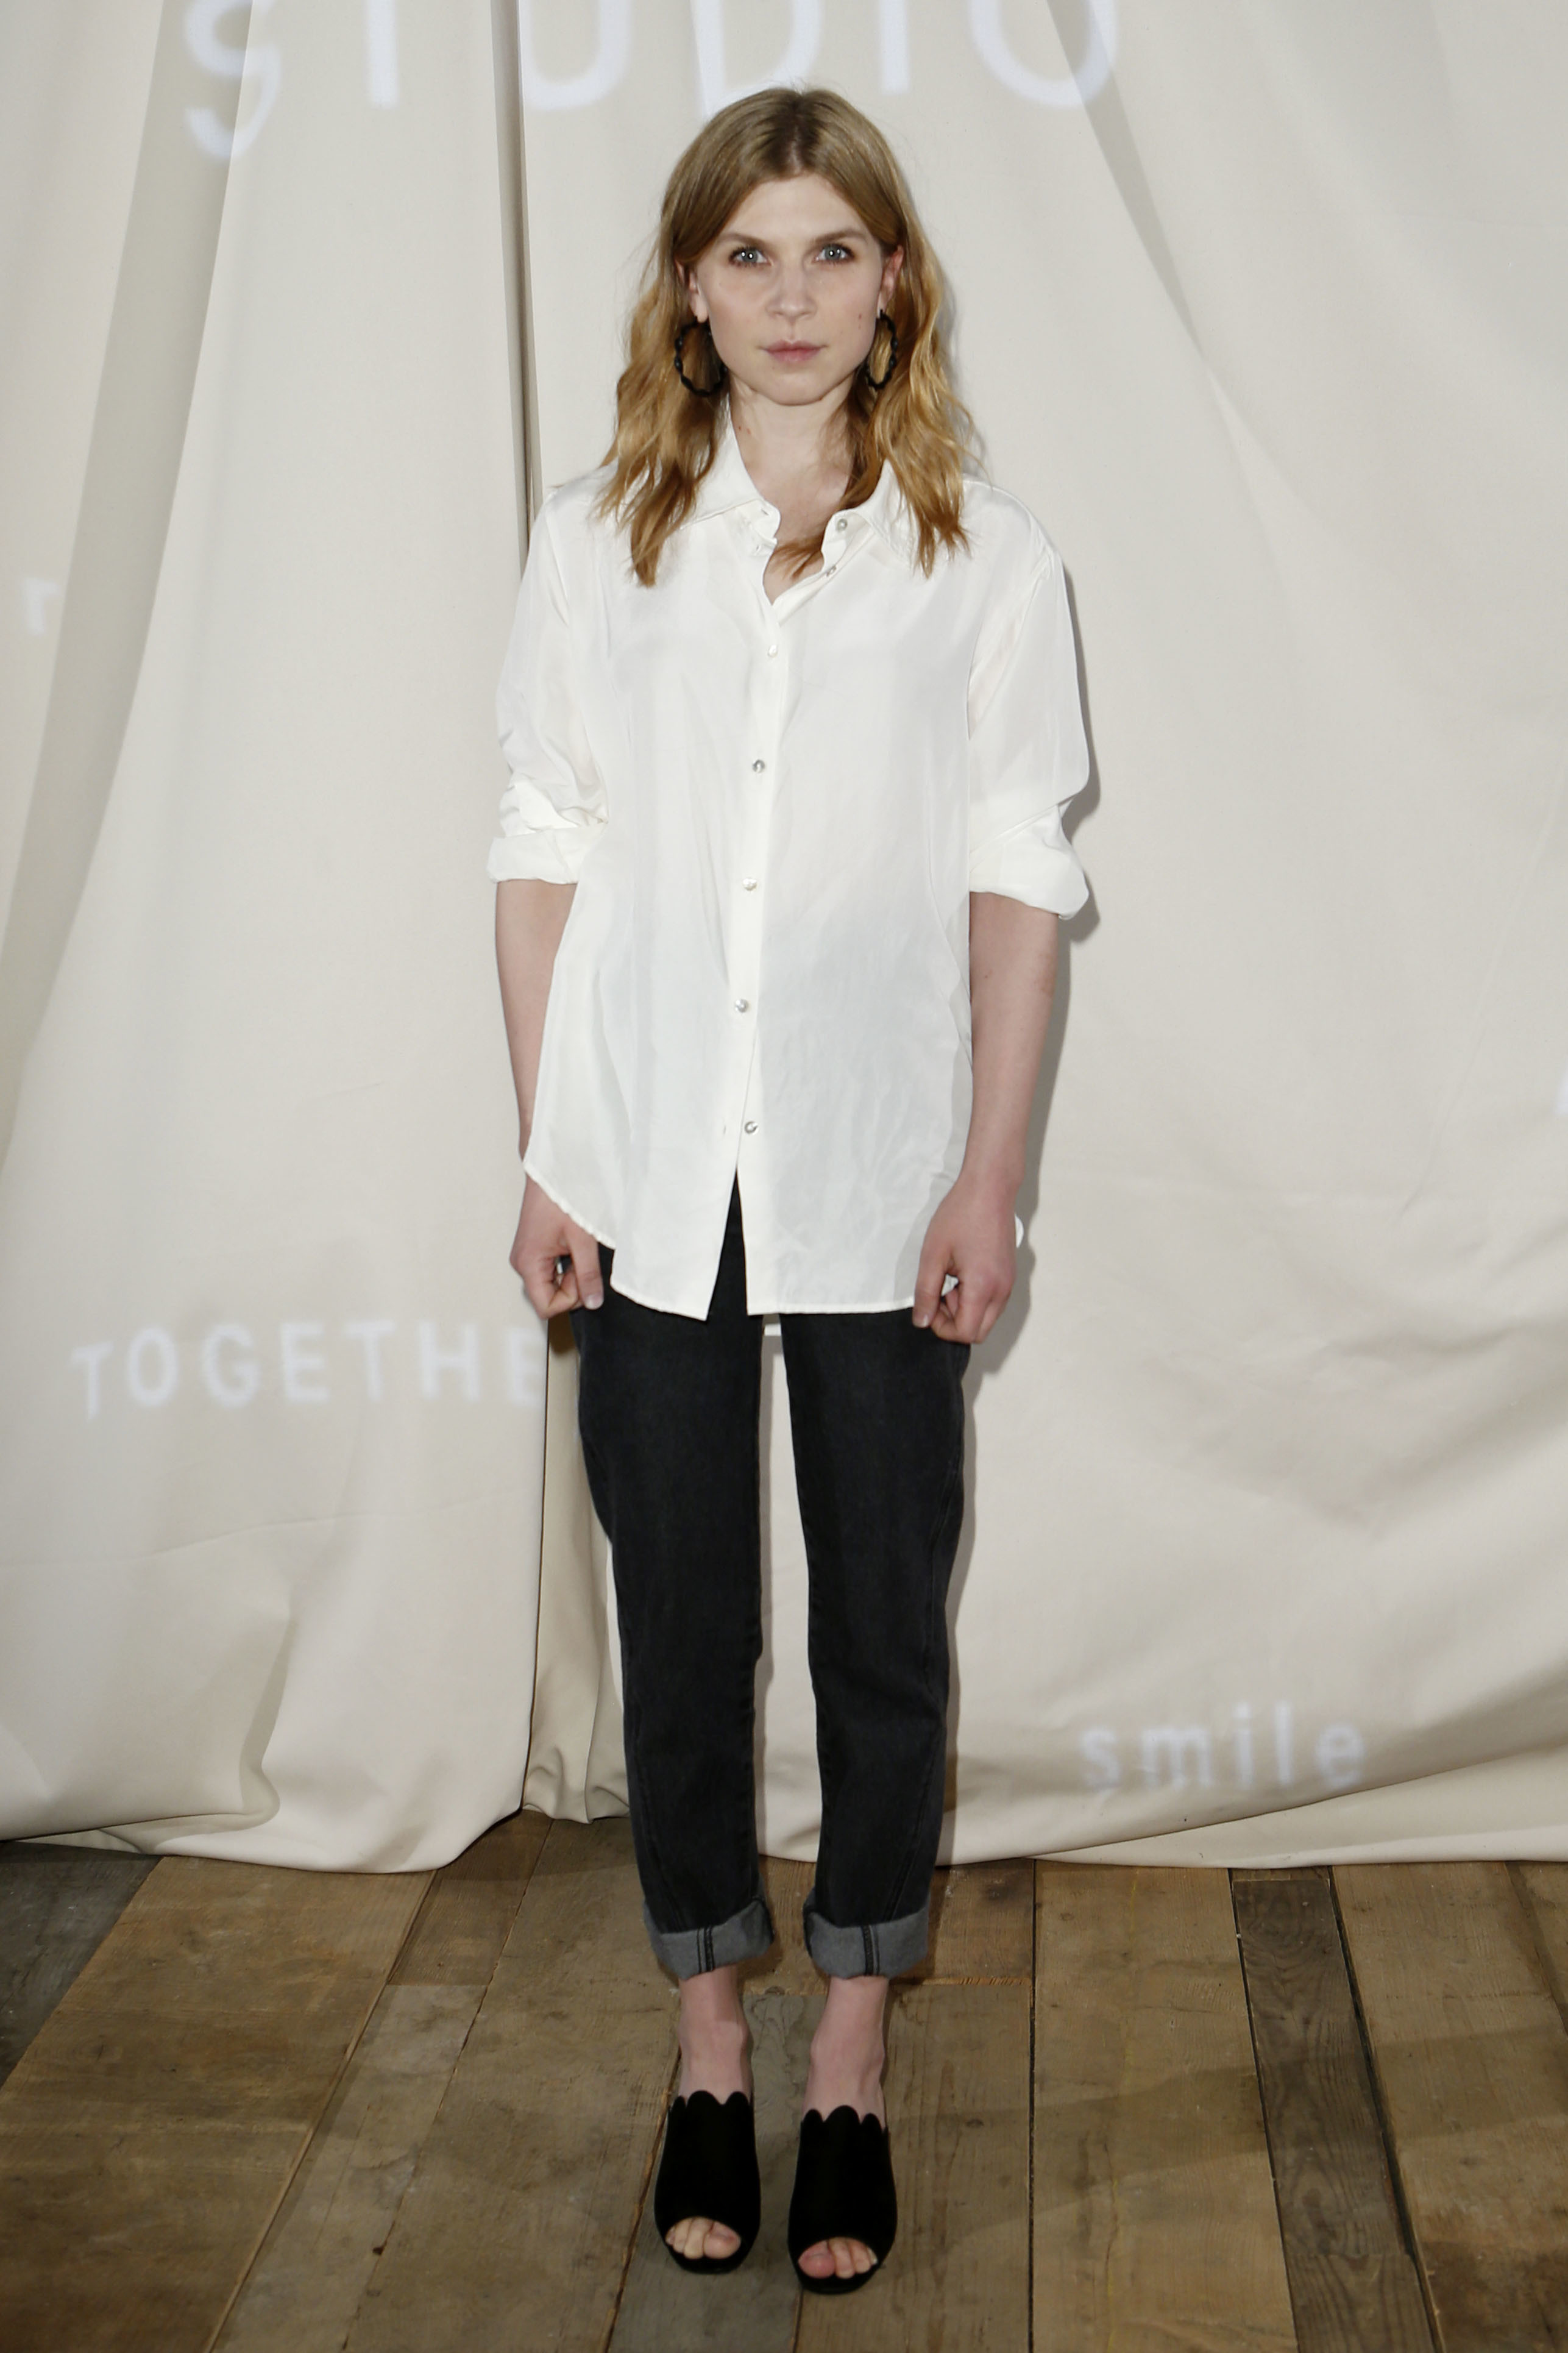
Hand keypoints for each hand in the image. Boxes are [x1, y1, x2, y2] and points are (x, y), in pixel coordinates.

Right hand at [511, 1175, 603, 1316]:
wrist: (552, 1170)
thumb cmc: (561, 1197)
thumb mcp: (583, 1240)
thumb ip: (588, 1274)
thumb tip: (593, 1301)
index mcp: (528, 1263)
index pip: (547, 1307)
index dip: (571, 1298)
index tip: (584, 1278)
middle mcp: (522, 1263)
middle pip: (548, 1296)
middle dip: (572, 1286)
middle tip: (583, 1259)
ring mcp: (526, 1256)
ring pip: (551, 1283)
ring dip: (570, 1274)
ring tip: (578, 1248)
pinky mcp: (533, 1249)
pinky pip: (550, 1270)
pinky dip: (565, 1264)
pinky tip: (572, 1245)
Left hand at [912, 1174, 1015, 1344]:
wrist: (990, 1188)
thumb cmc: (961, 1214)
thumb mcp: (933, 1254)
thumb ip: (925, 1292)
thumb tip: (921, 1321)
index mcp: (983, 1287)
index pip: (965, 1333)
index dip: (942, 1327)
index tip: (929, 1303)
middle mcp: (1002, 1290)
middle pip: (978, 1332)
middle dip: (954, 1322)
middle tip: (938, 1294)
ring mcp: (1008, 1283)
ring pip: (985, 1318)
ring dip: (964, 1309)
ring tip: (950, 1278)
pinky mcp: (1009, 1275)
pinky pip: (992, 1302)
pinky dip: (975, 1298)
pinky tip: (962, 1273)